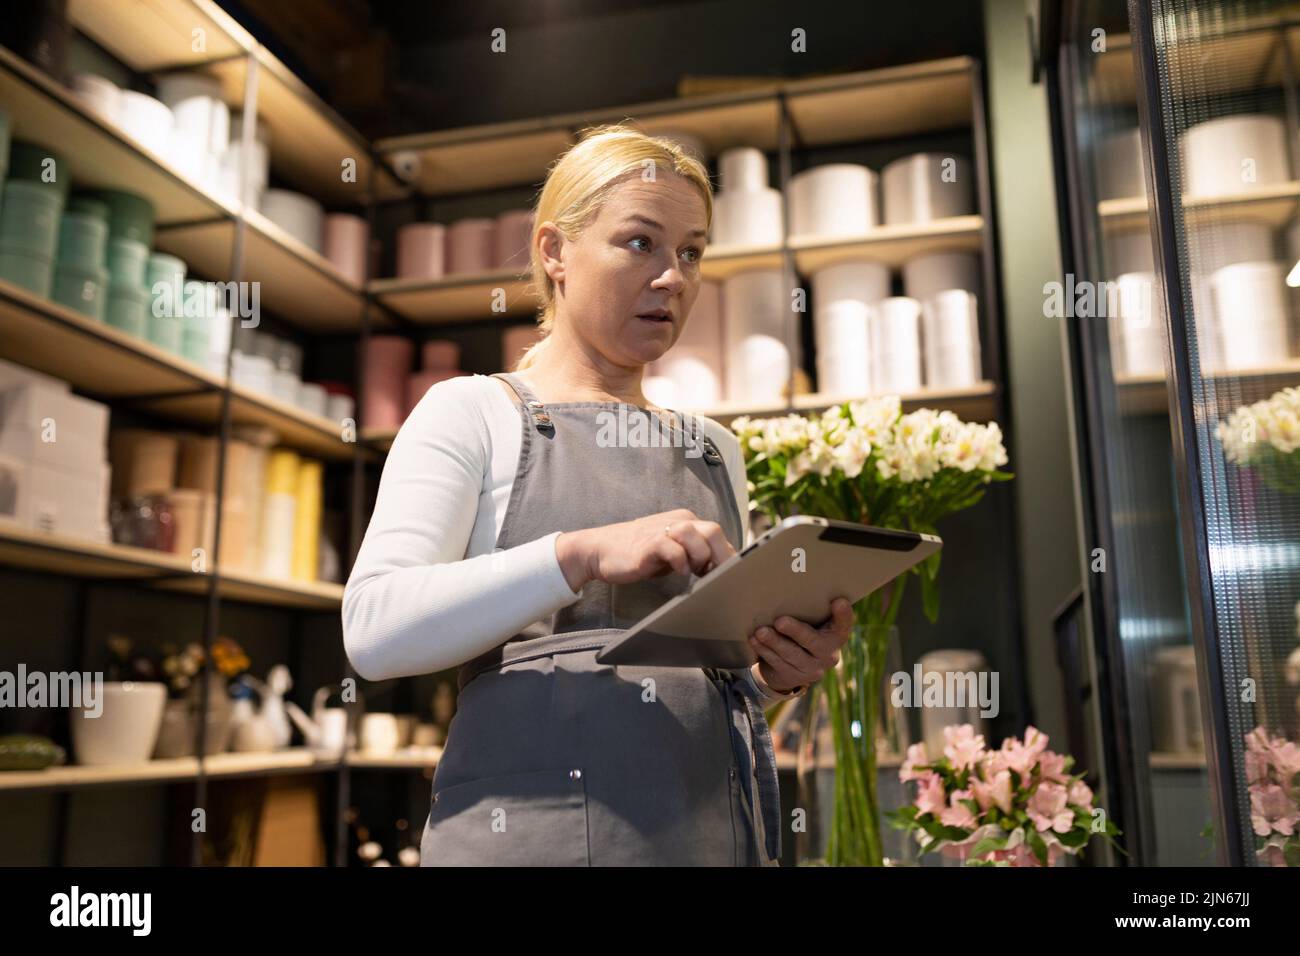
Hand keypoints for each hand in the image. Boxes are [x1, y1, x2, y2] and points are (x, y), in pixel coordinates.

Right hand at [555, 508, 735, 589]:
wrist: (600, 550)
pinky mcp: (648, 543)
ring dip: (701, 557)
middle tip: (717, 578)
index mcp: (686, 521)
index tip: (727, 576)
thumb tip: (721, 570)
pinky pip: (673, 547)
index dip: (726, 556)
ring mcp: (662, 530)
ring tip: (695, 573)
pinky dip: (680, 561)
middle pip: (713, 531)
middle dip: (721, 557)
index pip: (717, 535)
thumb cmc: (638, 554)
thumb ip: (694, 555)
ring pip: (696, 535)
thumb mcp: (672, 553)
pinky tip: (679, 572)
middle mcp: (678, 521)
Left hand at [748, 596, 853, 693]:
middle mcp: (829, 654)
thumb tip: (787, 584)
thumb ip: (809, 609)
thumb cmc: (802, 632)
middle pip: (813, 642)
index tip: (839, 601)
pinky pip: (777, 663)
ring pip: (791, 654)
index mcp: (836, 636)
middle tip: (780, 621)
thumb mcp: (811, 622)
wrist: (791, 666)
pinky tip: (755, 640)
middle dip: (796, 631)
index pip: (843, 625)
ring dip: (774, 642)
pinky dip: (764, 650)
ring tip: (760, 632)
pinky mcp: (793, 677)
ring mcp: (812, 669)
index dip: (843, 615)